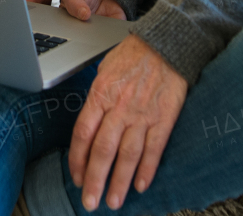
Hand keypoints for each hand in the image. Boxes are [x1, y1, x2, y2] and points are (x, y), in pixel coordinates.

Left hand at [68, 35, 187, 210]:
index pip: (83, 133)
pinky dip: (147, 169)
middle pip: (103, 150)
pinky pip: (154, 148)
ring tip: (114, 201)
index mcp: (100, 94)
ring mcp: (142, 114)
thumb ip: (96, 100)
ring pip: (127, 155)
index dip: (77, 160)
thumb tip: (88, 126)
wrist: (166, 43)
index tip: (77, 178)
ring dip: (119, 181)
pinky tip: (141, 186)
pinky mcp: (164, 118)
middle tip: (90, 202)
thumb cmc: (132, 55)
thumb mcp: (104, 71)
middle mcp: (119, 107)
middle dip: (95, 180)